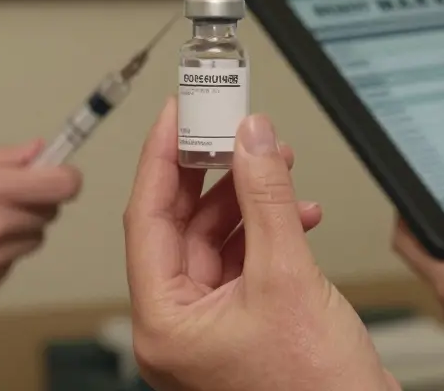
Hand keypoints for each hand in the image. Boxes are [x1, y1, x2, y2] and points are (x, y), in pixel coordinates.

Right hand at [0, 141, 81, 301]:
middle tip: (0, 198)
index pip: (64, 186)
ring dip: (17, 230)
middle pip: (49, 213)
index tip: (57, 177)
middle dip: (34, 203)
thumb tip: (41, 151)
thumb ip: (3, 158)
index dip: (66, 179)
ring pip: (32, 240)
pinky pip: (8, 265)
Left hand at [124, 99, 396, 390]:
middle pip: (180, 226)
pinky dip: (267, 231)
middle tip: (229, 127)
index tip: (176, 113)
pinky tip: (296, 212)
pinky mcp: (242, 327)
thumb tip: (250, 139)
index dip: (162, 156)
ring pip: (215, 241)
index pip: (147, 218)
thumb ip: (266, 198)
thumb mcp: (287, 276)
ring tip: (276, 165)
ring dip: (247, 200)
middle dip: (213, 174)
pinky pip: (242, 263)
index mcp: (163, 322)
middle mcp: (178, 327)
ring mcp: (209, 329)